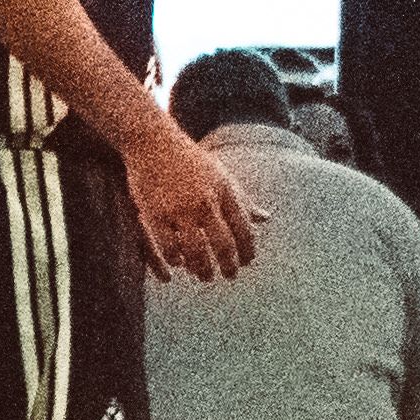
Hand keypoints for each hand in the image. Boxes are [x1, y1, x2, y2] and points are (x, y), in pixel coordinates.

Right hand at [118, 119, 261, 283]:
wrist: (154, 143)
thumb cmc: (191, 162)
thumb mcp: (222, 177)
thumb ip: (243, 201)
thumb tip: (266, 218)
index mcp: (226, 193)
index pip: (244, 230)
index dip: (247, 250)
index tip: (246, 262)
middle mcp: (206, 203)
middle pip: (222, 244)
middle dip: (228, 265)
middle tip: (229, 276)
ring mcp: (180, 209)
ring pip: (195, 250)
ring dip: (201, 268)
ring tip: (204, 276)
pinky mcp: (155, 214)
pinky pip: (168, 246)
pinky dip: (175, 259)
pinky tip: (178, 264)